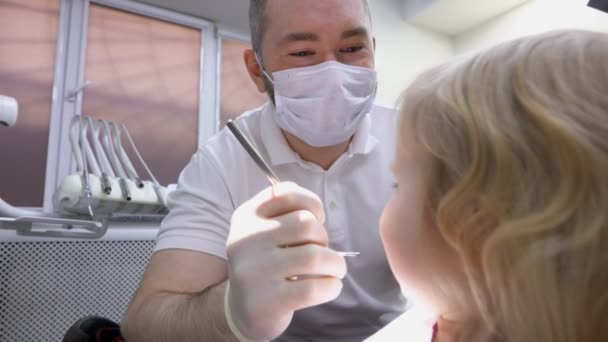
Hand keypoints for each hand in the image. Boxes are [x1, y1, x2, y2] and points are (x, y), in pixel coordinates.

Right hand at [225, 182, 346, 340]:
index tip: (316, 220)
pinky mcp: (269, 301)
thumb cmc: (265, 265)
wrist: (242, 311)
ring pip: (314, 256)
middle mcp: (246, 240)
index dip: (311, 203)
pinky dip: (332, 286)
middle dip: (323, 237)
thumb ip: (285, 213)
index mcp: (246, 217)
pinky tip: (331, 287)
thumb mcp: (263, 232)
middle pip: (305, 223)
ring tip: (335, 270)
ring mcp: (255, 272)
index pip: (285, 193)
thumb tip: (318, 214)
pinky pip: (314, 288)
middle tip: (321, 252)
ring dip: (335, 263)